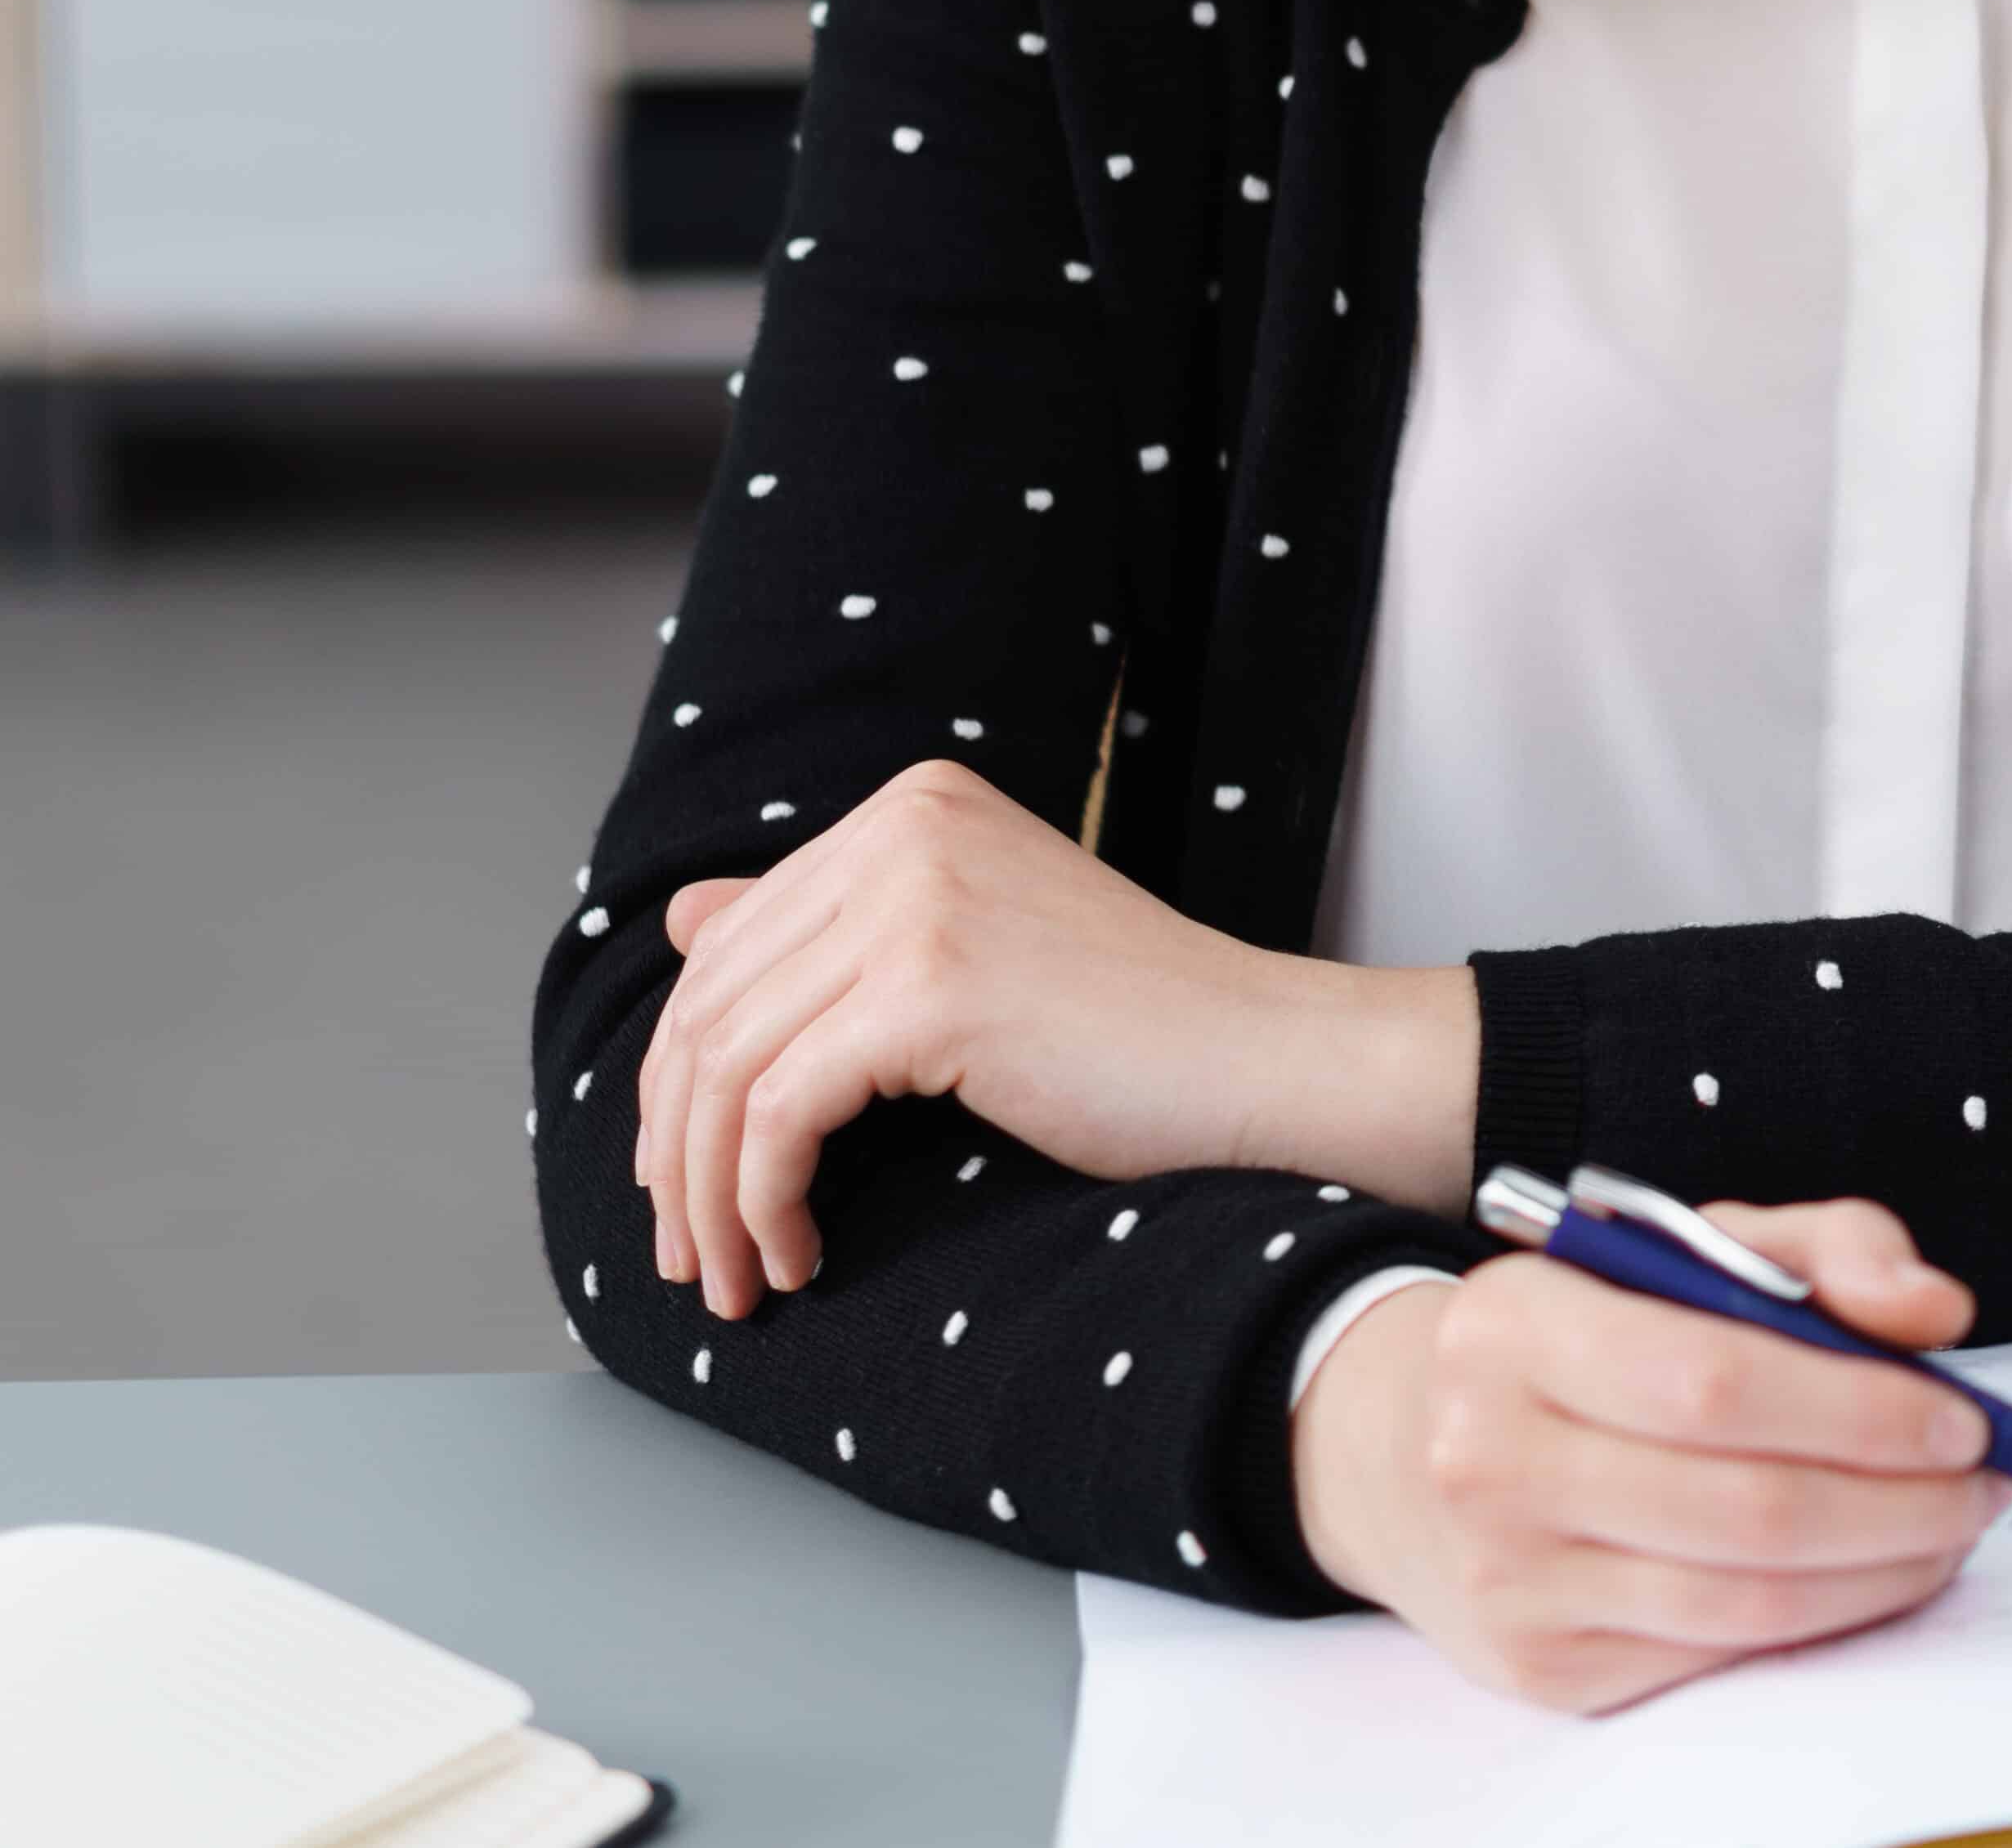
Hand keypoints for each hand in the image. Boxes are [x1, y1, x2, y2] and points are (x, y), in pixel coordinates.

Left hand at [634, 759, 1478, 1316]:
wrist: (1260, 1061)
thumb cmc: (1132, 1032)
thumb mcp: (964, 954)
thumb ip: (830, 930)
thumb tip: (685, 916)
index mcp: (914, 805)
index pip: (727, 946)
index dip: (681, 1078)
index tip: (685, 1182)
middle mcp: (906, 825)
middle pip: (710, 1007)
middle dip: (679, 1150)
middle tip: (692, 1255)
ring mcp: (918, 894)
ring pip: (729, 1066)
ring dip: (712, 1198)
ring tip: (738, 1278)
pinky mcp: (932, 983)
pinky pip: (780, 1113)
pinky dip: (766, 1202)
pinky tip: (800, 1255)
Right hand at [1291, 1199, 2011, 1711]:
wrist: (1404, 1446)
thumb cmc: (1581, 1332)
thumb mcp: (1686, 1245)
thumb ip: (1825, 1248)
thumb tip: (1937, 1311)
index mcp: (1517, 1326)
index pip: (1713, 1378)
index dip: (1858, 1407)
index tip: (1961, 1413)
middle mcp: (1494, 1459)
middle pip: (1745, 1506)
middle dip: (1899, 1501)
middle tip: (1985, 1480)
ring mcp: (1512, 1580)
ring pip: (1744, 1600)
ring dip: (1883, 1570)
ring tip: (1951, 1525)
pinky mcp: (1543, 1668)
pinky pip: (1716, 1654)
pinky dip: (1823, 1619)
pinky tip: (1874, 1571)